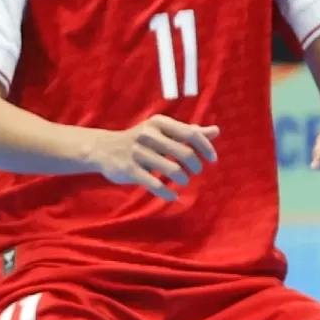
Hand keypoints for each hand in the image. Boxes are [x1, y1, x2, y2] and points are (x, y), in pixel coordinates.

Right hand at [93, 112, 217, 200]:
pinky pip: (154, 184)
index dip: (206, 148)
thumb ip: (189, 132)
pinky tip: (173, 196)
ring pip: (172, 169)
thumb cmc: (141, 139)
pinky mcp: (129, 169)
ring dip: (183, 178)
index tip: (212, 160)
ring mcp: (137, 152)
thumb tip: (216, 131)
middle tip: (195, 171)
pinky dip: (167, 193)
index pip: (191, 134)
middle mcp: (148, 135)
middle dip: (195, 166)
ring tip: (183, 180)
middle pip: (184, 152)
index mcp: (160, 123)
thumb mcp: (163, 131)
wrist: (104, 148)